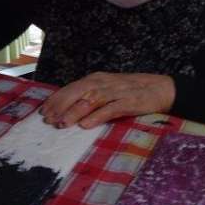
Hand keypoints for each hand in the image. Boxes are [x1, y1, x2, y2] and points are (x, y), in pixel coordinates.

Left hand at [39, 72, 175, 128]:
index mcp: (97, 79)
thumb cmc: (131, 90)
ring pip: (91, 100)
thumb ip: (90, 95)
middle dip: (61, 106)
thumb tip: (67, 108)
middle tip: (48, 119)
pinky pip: (110, 109)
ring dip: (75, 112)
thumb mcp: (107, 89)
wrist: (160, 88)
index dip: (57, 99)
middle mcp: (104, 82)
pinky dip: (97, 116)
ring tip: (62, 124)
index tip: (43, 111)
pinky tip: (86, 125)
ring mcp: (116, 92)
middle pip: (78, 92)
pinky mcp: (128, 102)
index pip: (72, 87)